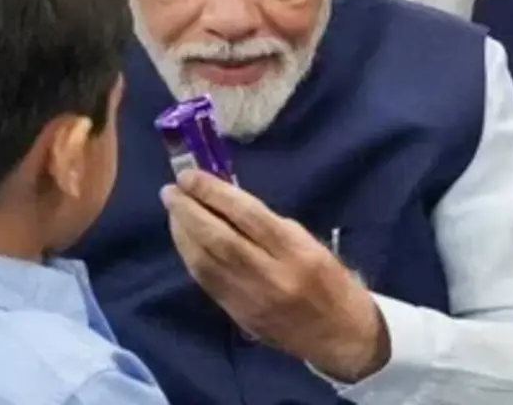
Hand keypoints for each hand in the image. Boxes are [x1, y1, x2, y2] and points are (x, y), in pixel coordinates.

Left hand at [161, 171, 389, 382]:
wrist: (341, 336)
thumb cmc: (332, 282)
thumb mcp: (312, 245)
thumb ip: (273, 227)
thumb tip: (230, 204)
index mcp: (296, 251)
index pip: (248, 215)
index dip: (215, 193)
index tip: (191, 177)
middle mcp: (271, 275)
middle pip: (219, 239)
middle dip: (190, 211)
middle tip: (171, 191)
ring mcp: (250, 298)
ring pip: (205, 262)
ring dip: (183, 234)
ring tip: (173, 211)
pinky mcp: (238, 315)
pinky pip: (206, 281)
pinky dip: (190, 257)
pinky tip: (184, 240)